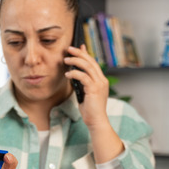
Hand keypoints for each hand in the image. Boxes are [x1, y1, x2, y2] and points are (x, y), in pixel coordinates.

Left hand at [64, 44, 124, 162]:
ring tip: (66, 59)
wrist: (96, 121)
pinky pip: (83, 77)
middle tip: (69, 48)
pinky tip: (67, 74)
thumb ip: (82, 83)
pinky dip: (74, 73)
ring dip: (75, 61)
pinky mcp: (94, 89)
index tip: (79, 47)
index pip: (93, 63)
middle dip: (80, 53)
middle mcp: (102, 80)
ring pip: (87, 67)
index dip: (86, 54)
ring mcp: (99, 84)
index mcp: (101, 80)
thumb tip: (73, 74)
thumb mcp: (85, 93)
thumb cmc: (90, 110)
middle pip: (91, 62)